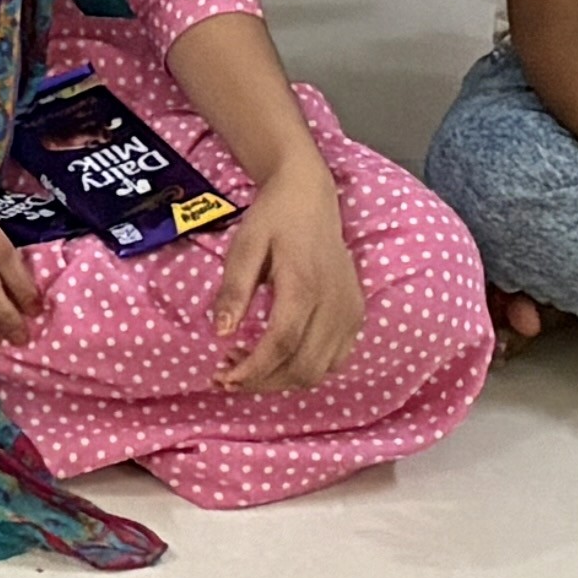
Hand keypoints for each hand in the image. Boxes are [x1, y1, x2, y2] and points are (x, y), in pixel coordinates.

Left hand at [207, 156, 363, 391]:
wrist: (311, 196)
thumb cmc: (274, 217)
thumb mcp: (245, 245)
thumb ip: (234, 289)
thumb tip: (220, 332)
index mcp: (305, 286)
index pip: (281, 344)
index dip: (253, 369)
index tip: (223, 378)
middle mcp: (335, 305)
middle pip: (304, 368)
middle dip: (264, 381)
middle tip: (229, 374)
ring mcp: (351, 313)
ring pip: (321, 371)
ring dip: (284, 379)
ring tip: (249, 365)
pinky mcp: (357, 315)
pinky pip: (335, 359)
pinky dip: (306, 368)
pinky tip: (279, 357)